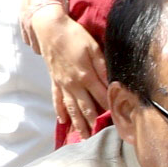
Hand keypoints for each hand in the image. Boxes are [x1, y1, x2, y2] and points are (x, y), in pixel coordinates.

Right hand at [28, 3, 104, 131]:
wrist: (50, 29)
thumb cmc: (74, 36)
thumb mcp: (93, 48)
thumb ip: (102, 67)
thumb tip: (112, 83)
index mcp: (86, 75)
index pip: (101, 96)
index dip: (110, 108)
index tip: (117, 119)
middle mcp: (73, 84)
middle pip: (85, 107)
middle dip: (92, 123)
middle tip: (99, 137)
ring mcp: (62, 84)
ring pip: (71, 108)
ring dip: (77, 123)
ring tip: (83, 136)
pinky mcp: (54, 80)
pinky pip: (57, 99)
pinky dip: (59, 111)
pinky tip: (63, 121)